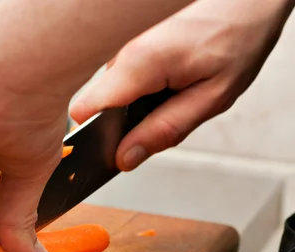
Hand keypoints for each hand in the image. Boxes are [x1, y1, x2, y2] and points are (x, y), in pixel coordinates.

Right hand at [70, 0, 293, 170]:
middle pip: (98, 107)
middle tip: (166, 119)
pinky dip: (143, 94)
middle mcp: (123, 53)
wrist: (246, 0)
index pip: (84, 111)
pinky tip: (171, 85)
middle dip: (123, 126)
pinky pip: (123, 83)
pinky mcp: (131, 47)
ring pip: (111, 96)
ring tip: (176, 96)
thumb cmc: (237, 40)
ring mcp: (125, 48)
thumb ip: (164, 131)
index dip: (94, 138)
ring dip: (137, 109)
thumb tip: (124, 157)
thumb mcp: (210, 99)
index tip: (114, 151)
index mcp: (139, 64)